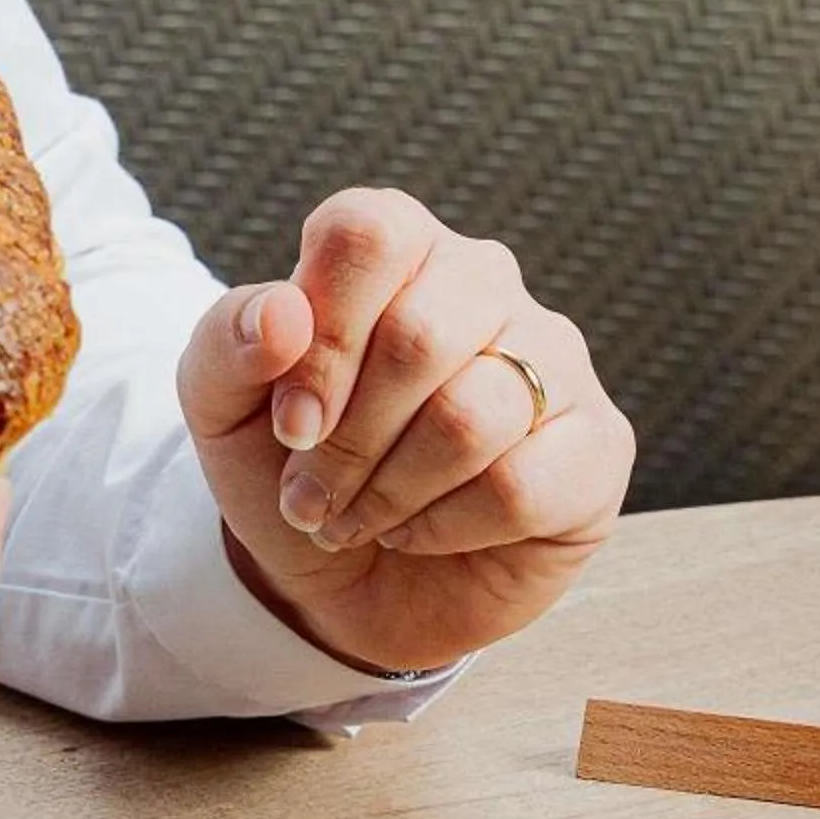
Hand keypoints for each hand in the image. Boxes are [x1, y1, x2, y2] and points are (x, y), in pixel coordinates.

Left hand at [179, 189, 633, 674]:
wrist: (341, 583)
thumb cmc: (290, 471)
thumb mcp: (221, 408)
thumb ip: (228, 342)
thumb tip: (283, 315)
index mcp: (401, 247)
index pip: (368, 235)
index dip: (321, 341)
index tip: (289, 424)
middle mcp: (488, 284)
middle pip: (420, 335)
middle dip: (347, 441)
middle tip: (314, 495)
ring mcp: (556, 361)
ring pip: (471, 417)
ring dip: (389, 492)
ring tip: (360, 519)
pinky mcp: (598, 446)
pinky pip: (520, 487)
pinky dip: (444, 528)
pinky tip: (422, 532)